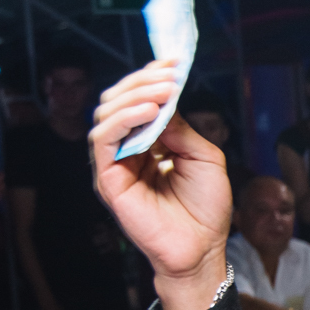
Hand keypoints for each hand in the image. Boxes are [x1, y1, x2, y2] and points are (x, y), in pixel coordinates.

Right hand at [90, 63, 230, 309]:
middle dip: (143, 81)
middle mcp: (128, 150)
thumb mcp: (204, 156)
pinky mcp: (108, 180)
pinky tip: (150, 112)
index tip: (173, 61)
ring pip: (107, 115)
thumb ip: (180, 127)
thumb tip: (164, 99)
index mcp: (149, 143)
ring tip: (162, 92)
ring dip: (135, 96)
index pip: (139, 101)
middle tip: (168, 75)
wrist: (203, 247)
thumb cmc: (206, 208)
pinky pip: (103, 140)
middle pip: (119, 102)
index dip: (152, 78)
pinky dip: (125, 119)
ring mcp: (115, 165)